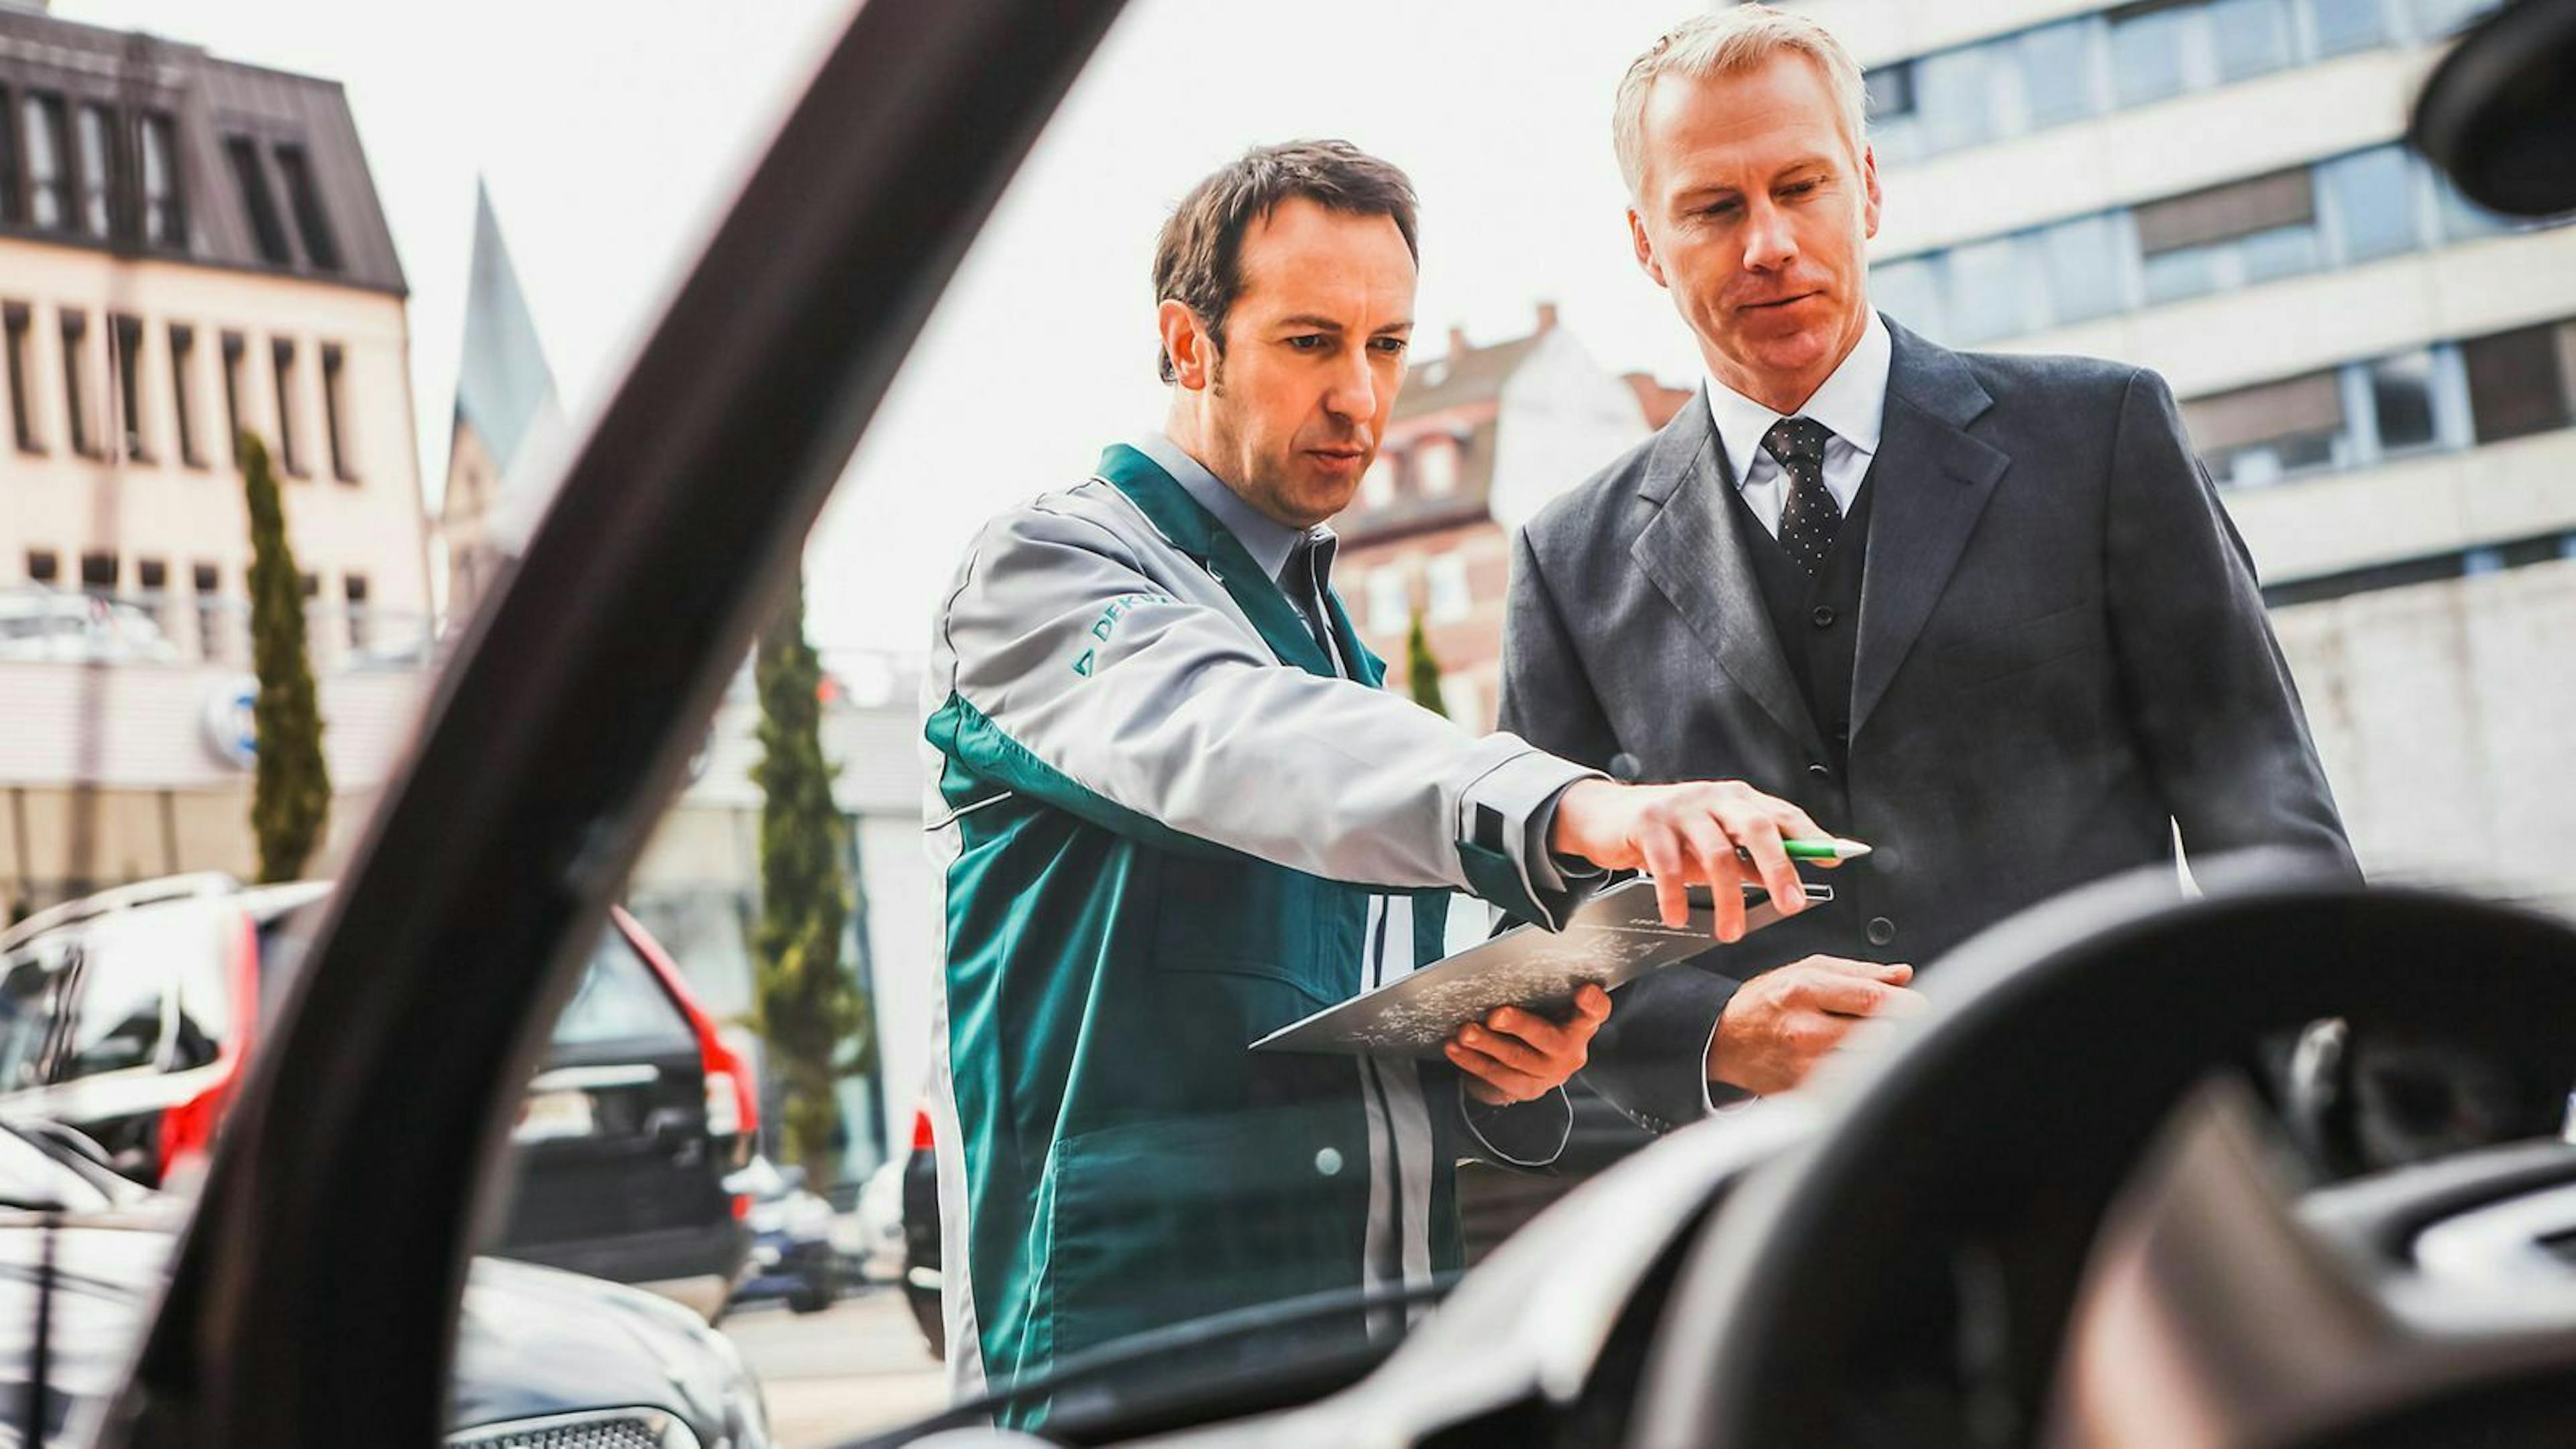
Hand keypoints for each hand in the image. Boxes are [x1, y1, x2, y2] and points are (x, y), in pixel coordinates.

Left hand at [1446, 984, 1612, 1105]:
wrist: (1530, 1066)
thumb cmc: (1538, 1021)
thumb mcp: (1545, 1003)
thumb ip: (1537, 989)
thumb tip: (1500, 965)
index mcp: (1581, 1023)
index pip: (1596, 1011)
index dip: (1593, 1003)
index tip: (1584, 991)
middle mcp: (1571, 1050)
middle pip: (1548, 1038)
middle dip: (1519, 1025)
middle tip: (1496, 1015)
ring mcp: (1550, 1073)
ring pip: (1516, 1058)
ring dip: (1487, 1044)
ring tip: (1465, 1032)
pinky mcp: (1527, 1089)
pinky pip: (1497, 1076)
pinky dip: (1472, 1061)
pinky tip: (1455, 1048)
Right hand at [1547, 778, 1831, 940]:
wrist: (1604, 816)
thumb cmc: (1668, 832)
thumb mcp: (1713, 841)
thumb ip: (1747, 857)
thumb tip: (1789, 879)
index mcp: (1736, 799)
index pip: (1782, 814)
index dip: (1811, 836)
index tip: (1835, 859)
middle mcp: (1713, 797)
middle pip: (1755, 828)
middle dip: (1778, 869)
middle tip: (1791, 905)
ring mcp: (1680, 808)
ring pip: (1715, 854)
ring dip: (1727, 899)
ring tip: (1731, 932)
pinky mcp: (1648, 823)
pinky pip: (1668, 865)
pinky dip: (1675, 896)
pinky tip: (1677, 917)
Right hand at [1707, 956, 1922, 1095]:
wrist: (1725, 1037)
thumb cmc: (1767, 1001)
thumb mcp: (1808, 970)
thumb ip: (1860, 972)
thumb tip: (1903, 975)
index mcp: (1805, 991)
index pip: (1873, 1000)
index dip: (1908, 1005)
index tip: (1921, 1007)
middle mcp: (1804, 1030)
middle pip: (1879, 1036)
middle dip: (1892, 1029)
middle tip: (1886, 1025)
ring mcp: (1803, 1066)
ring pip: (1870, 1065)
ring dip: (1878, 1055)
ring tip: (1863, 1043)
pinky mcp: (1803, 1093)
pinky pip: (1852, 1087)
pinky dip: (1859, 1075)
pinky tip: (1847, 1062)